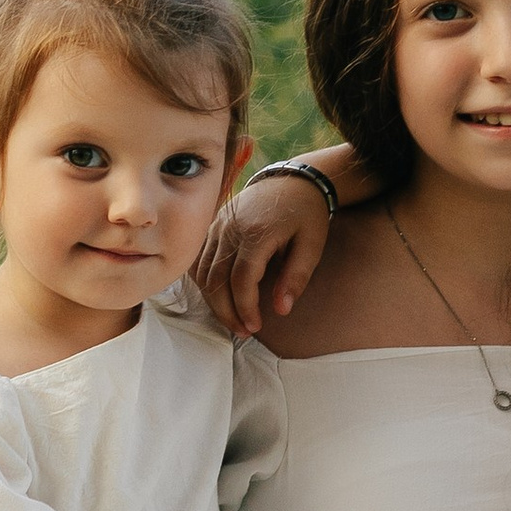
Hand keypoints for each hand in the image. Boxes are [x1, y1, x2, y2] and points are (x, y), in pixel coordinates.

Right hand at [195, 167, 335, 338]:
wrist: (291, 180)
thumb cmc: (305, 213)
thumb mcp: (312, 244)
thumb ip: (296, 277)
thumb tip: (281, 310)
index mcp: (257, 233)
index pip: (241, 279)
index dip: (245, 307)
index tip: (255, 326)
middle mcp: (230, 229)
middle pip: (216, 279)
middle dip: (227, 312)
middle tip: (242, 331)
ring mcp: (217, 227)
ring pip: (203, 272)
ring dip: (214, 301)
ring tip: (232, 319)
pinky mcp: (212, 227)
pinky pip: (199, 260)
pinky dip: (204, 283)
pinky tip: (218, 298)